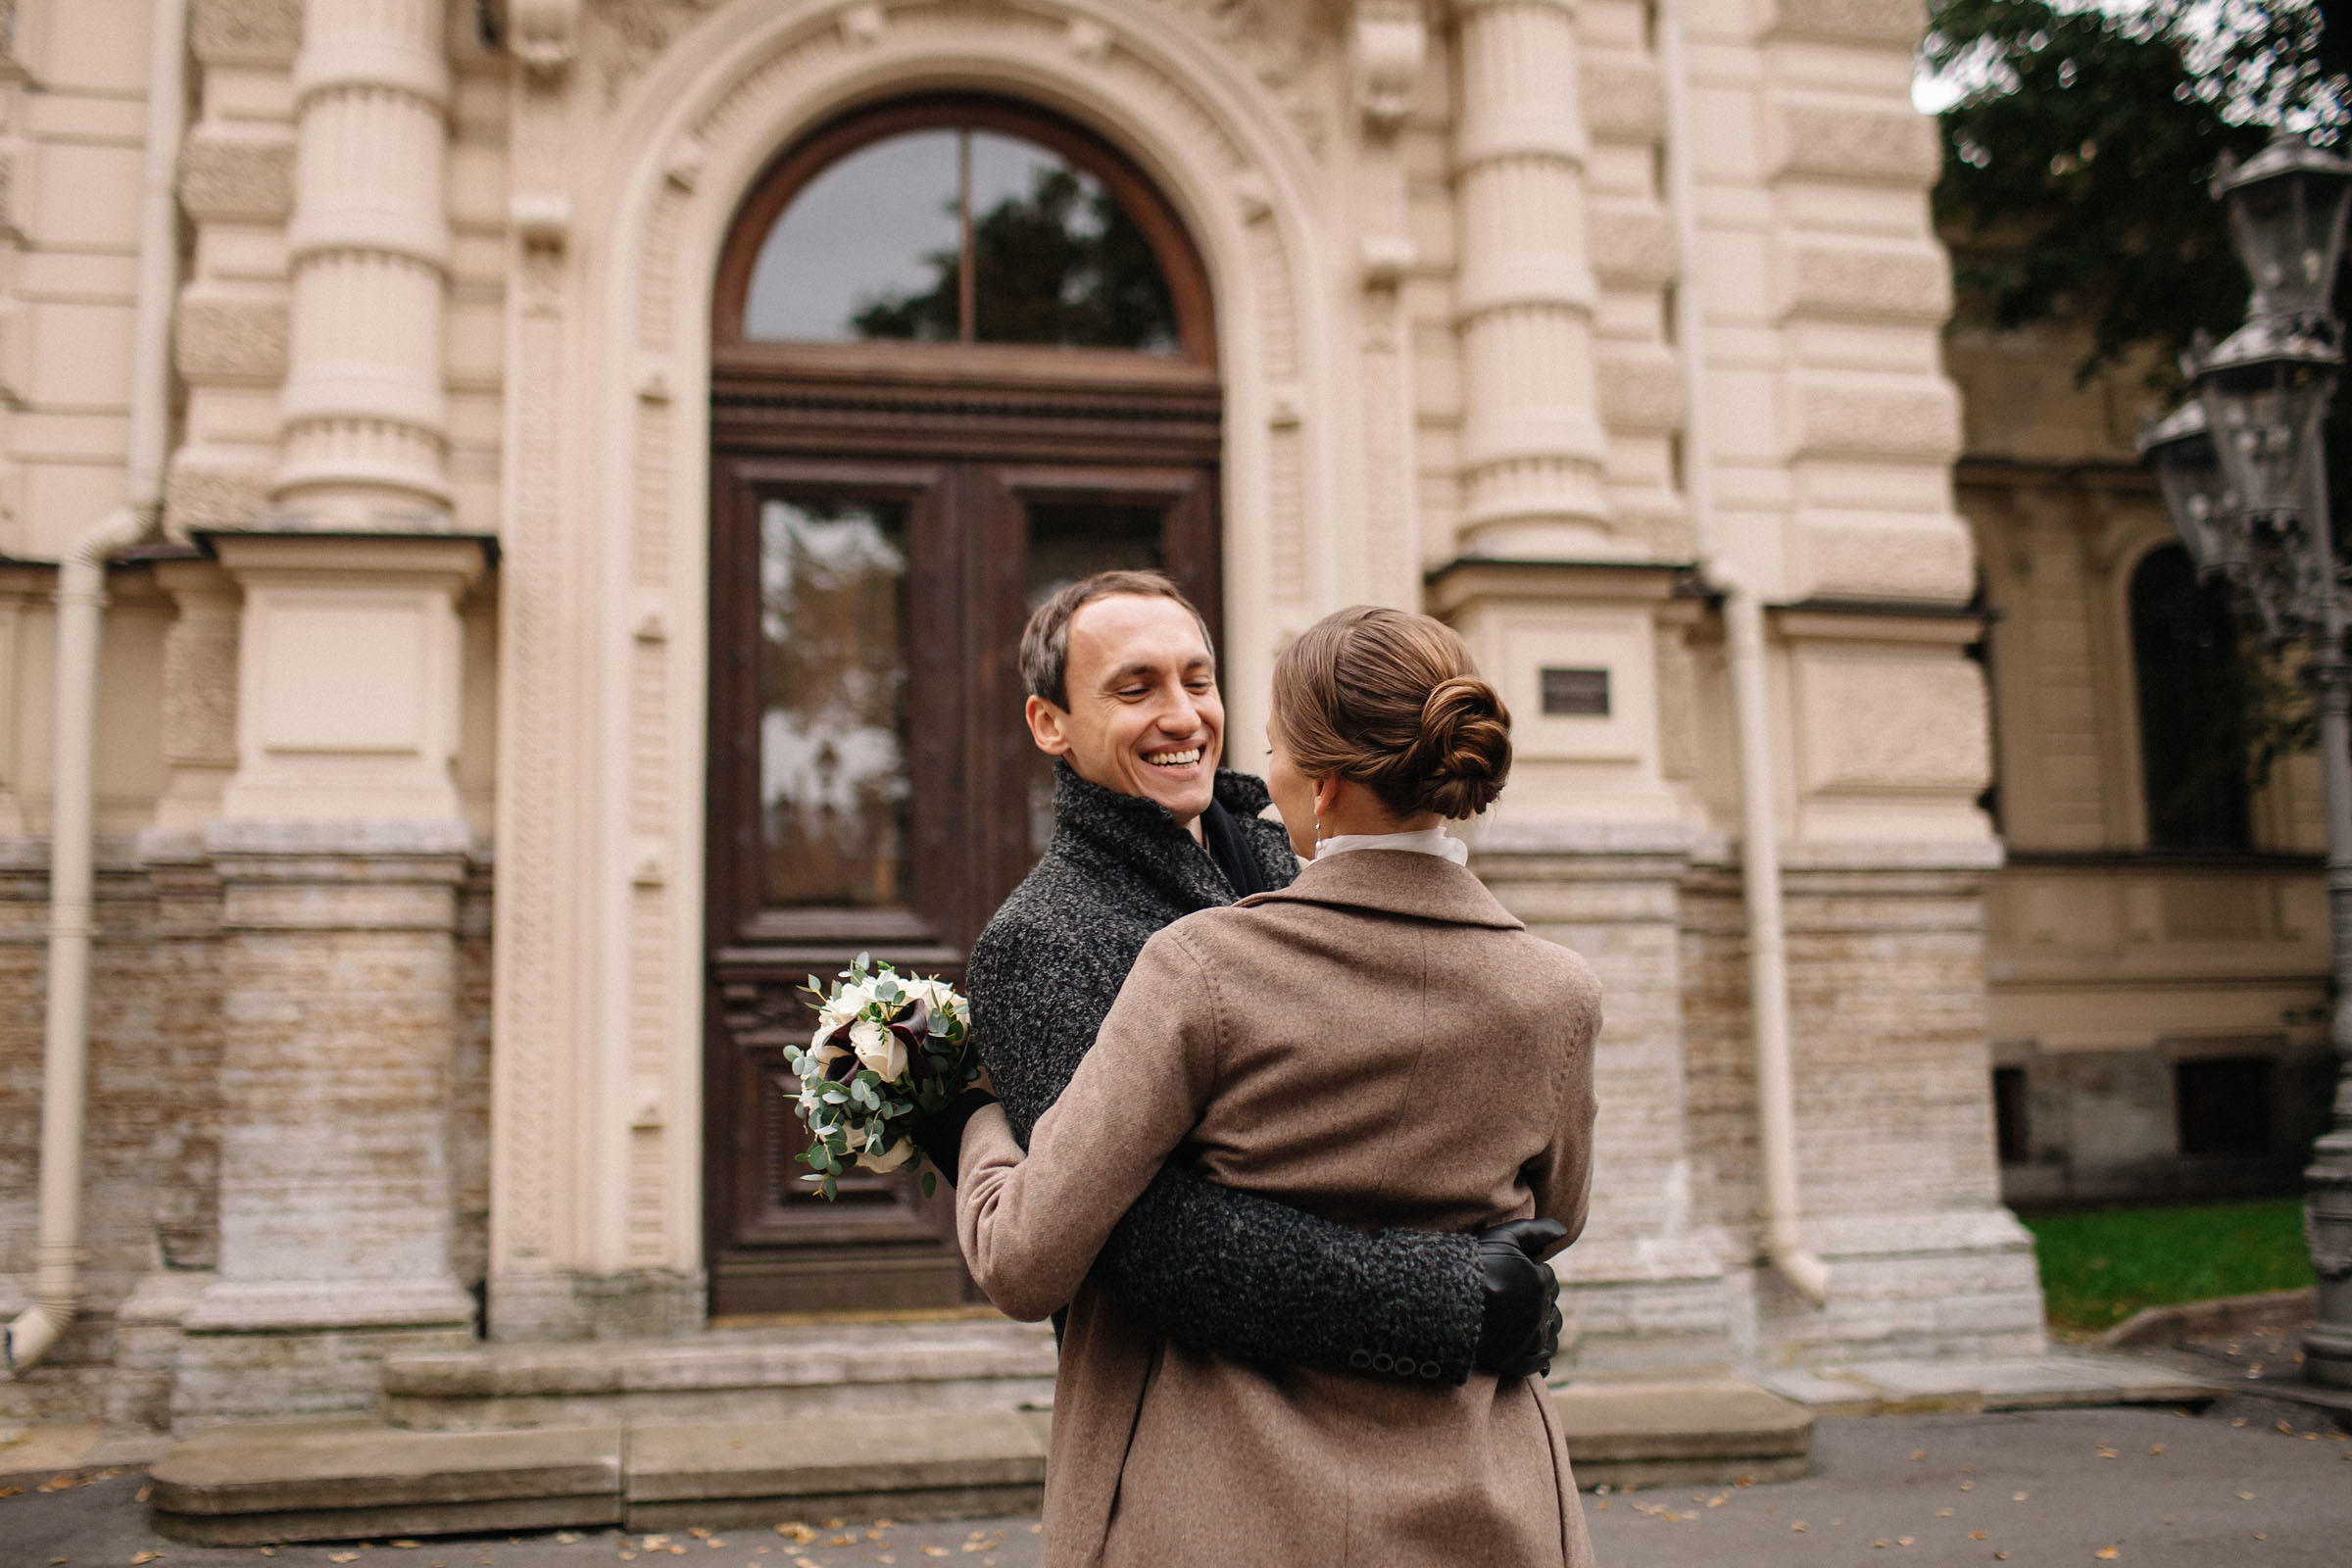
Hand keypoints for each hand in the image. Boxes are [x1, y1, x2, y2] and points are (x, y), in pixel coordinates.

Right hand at [1471, 1218, 1567, 1381]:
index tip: (1512, 1276)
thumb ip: (1537, 1230)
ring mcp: (1529, 1339)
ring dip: (1543, 1325)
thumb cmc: (1470, 1265)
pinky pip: (1541, 1360)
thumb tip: (1563, 1229)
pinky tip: (1528, 1345)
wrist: (1441, 1302)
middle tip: (1513, 1297)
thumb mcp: (1503, 1238)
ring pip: (1550, 1331)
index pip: (1547, 1278)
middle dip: (1537, 1299)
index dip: (1531, 1275)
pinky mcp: (1518, 1362)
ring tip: (1522, 1320)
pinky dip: (1539, 1353)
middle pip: (1550, 1304)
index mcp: (1539, 1283)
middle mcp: (1539, 1313)